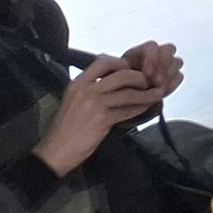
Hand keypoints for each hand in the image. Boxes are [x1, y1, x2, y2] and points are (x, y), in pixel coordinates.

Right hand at [35, 57, 163, 176]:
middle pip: (121, 74)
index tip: (130, 68)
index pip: (102, 61)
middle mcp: (86, 90)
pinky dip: (140, 108)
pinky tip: (147, 108)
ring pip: (128, 92)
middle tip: (148, 81)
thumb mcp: (73, 101)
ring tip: (156, 93)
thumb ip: (90, 90)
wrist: (56, 151)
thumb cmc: (65, 129)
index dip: (121, 63)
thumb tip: (111, 83)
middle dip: (139, 76)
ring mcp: (94, 104)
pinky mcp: (102, 119)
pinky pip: (127, 110)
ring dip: (146, 93)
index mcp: (77, 84)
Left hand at [119, 41, 183, 95]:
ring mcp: (170, 62)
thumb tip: (142, 78)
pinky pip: (179, 76)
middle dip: (163, 67)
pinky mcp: (176, 74)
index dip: (152, 59)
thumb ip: (129, 73)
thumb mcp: (121, 74)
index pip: (153, 46)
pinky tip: (162, 92)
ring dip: (167, 76)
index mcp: (144, 49)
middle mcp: (159, 51)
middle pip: (168, 50)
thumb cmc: (122, 80)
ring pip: (176, 62)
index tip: (147, 74)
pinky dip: (172, 84)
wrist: (128, 90)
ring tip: (156, 89)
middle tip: (155, 82)